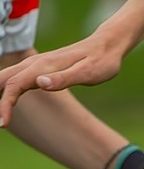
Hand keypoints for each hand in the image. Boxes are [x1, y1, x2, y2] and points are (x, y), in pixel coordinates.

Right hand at [0, 29, 124, 127]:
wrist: (108, 44)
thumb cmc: (102, 60)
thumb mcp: (89, 72)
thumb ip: (64, 78)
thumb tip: (39, 83)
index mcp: (44, 65)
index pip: (14, 85)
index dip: (4, 104)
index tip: (2, 124)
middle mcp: (36, 63)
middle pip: (2, 79)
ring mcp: (36, 64)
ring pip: (6, 77)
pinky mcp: (39, 68)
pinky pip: (15, 78)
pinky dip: (4, 89)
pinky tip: (4, 101)